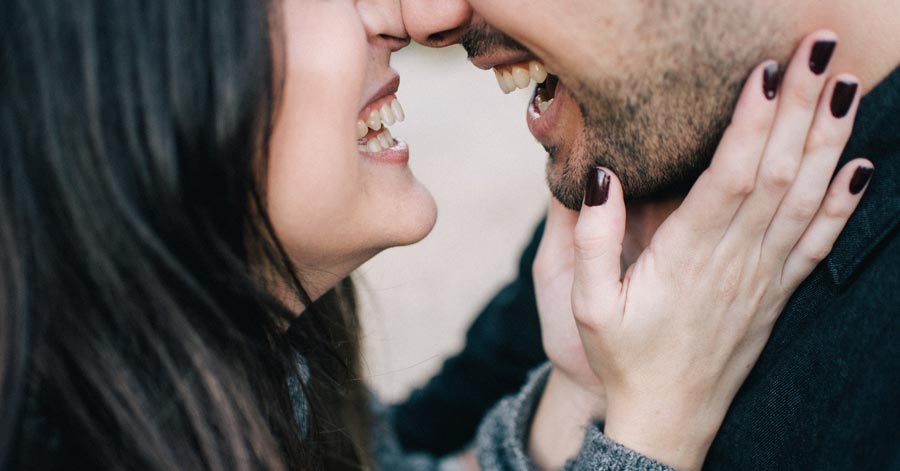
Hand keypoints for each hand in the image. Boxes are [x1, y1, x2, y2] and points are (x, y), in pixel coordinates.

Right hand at [556, 31, 869, 469]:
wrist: (668, 419)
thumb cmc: (623, 359)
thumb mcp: (587, 305)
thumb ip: (595, 240)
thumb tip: (604, 175)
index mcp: (689, 258)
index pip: (732, 177)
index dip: (753, 122)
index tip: (767, 72)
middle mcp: (737, 261)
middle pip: (780, 173)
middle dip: (802, 106)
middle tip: (819, 49)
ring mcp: (765, 278)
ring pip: (807, 198)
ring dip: (830, 139)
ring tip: (846, 85)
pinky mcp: (778, 293)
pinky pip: (821, 242)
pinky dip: (845, 203)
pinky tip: (862, 168)